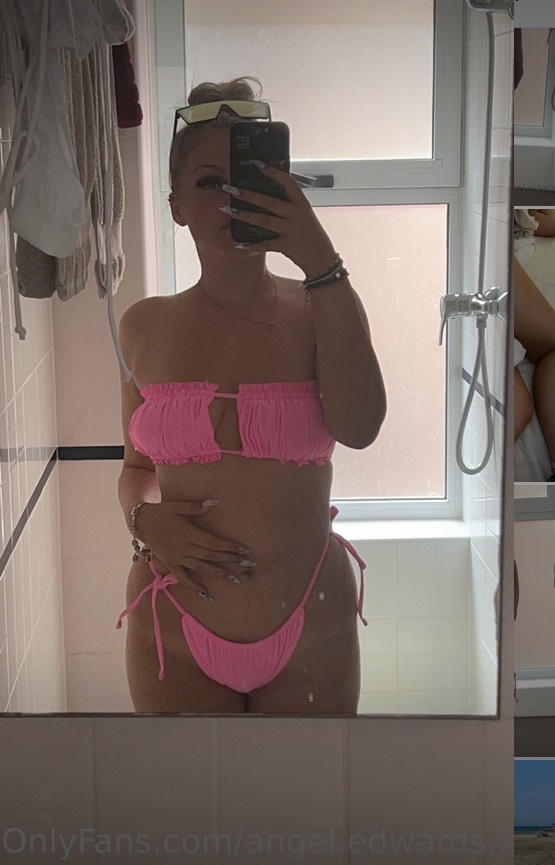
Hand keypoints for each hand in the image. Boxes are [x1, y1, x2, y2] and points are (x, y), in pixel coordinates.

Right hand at [135, 501, 255, 597]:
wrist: (141, 523)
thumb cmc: (161, 512)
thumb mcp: (177, 506)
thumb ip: (196, 507)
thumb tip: (215, 503)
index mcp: (188, 534)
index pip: (213, 543)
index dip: (229, 547)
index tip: (244, 550)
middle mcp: (184, 548)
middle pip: (211, 556)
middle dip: (230, 560)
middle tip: (247, 565)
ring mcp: (177, 558)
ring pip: (201, 568)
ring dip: (219, 574)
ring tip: (236, 579)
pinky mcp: (170, 564)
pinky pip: (183, 578)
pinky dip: (194, 587)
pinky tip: (206, 594)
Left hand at [219, 166, 336, 277]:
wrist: (323, 259)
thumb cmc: (312, 236)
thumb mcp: (305, 216)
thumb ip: (291, 207)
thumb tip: (268, 197)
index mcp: (302, 204)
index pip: (288, 183)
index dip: (273, 173)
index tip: (258, 164)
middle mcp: (297, 215)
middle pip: (269, 202)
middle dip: (248, 195)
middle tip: (231, 189)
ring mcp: (291, 230)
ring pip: (264, 220)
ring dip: (244, 215)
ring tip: (228, 210)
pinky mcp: (286, 246)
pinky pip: (265, 244)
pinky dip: (252, 245)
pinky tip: (239, 244)